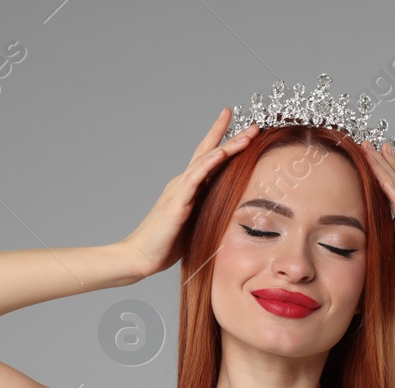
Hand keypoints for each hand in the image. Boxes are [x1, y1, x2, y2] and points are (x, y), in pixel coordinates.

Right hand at [117, 108, 257, 278]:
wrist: (141, 256)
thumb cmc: (166, 244)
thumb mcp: (195, 225)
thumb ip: (208, 213)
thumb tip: (232, 213)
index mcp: (189, 188)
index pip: (209, 160)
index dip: (225, 142)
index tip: (244, 130)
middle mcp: (183, 184)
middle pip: (209, 153)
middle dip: (231, 137)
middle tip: (253, 124)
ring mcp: (179, 191)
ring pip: (206, 161)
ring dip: (227, 146)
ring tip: (247, 135)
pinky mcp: (177, 203)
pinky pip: (195, 179)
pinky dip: (209, 164)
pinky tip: (221, 153)